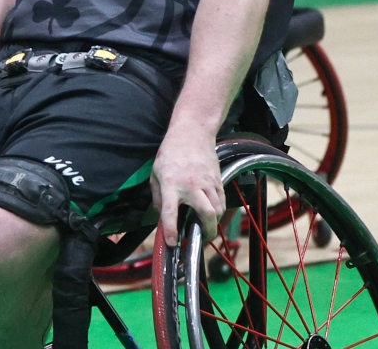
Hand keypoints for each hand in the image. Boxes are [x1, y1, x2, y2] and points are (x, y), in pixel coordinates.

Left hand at [150, 128, 222, 247]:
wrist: (192, 133)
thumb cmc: (170, 153)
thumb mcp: (155, 173)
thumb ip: (156, 196)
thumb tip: (161, 216)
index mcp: (171, 184)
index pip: (170, 211)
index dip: (171, 230)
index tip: (173, 243)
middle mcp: (191, 186)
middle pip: (206, 214)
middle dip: (206, 231)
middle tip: (201, 238)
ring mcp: (207, 183)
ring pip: (217, 210)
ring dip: (213, 222)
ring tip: (205, 226)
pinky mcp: (218, 180)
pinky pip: (222, 201)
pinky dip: (218, 210)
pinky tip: (211, 212)